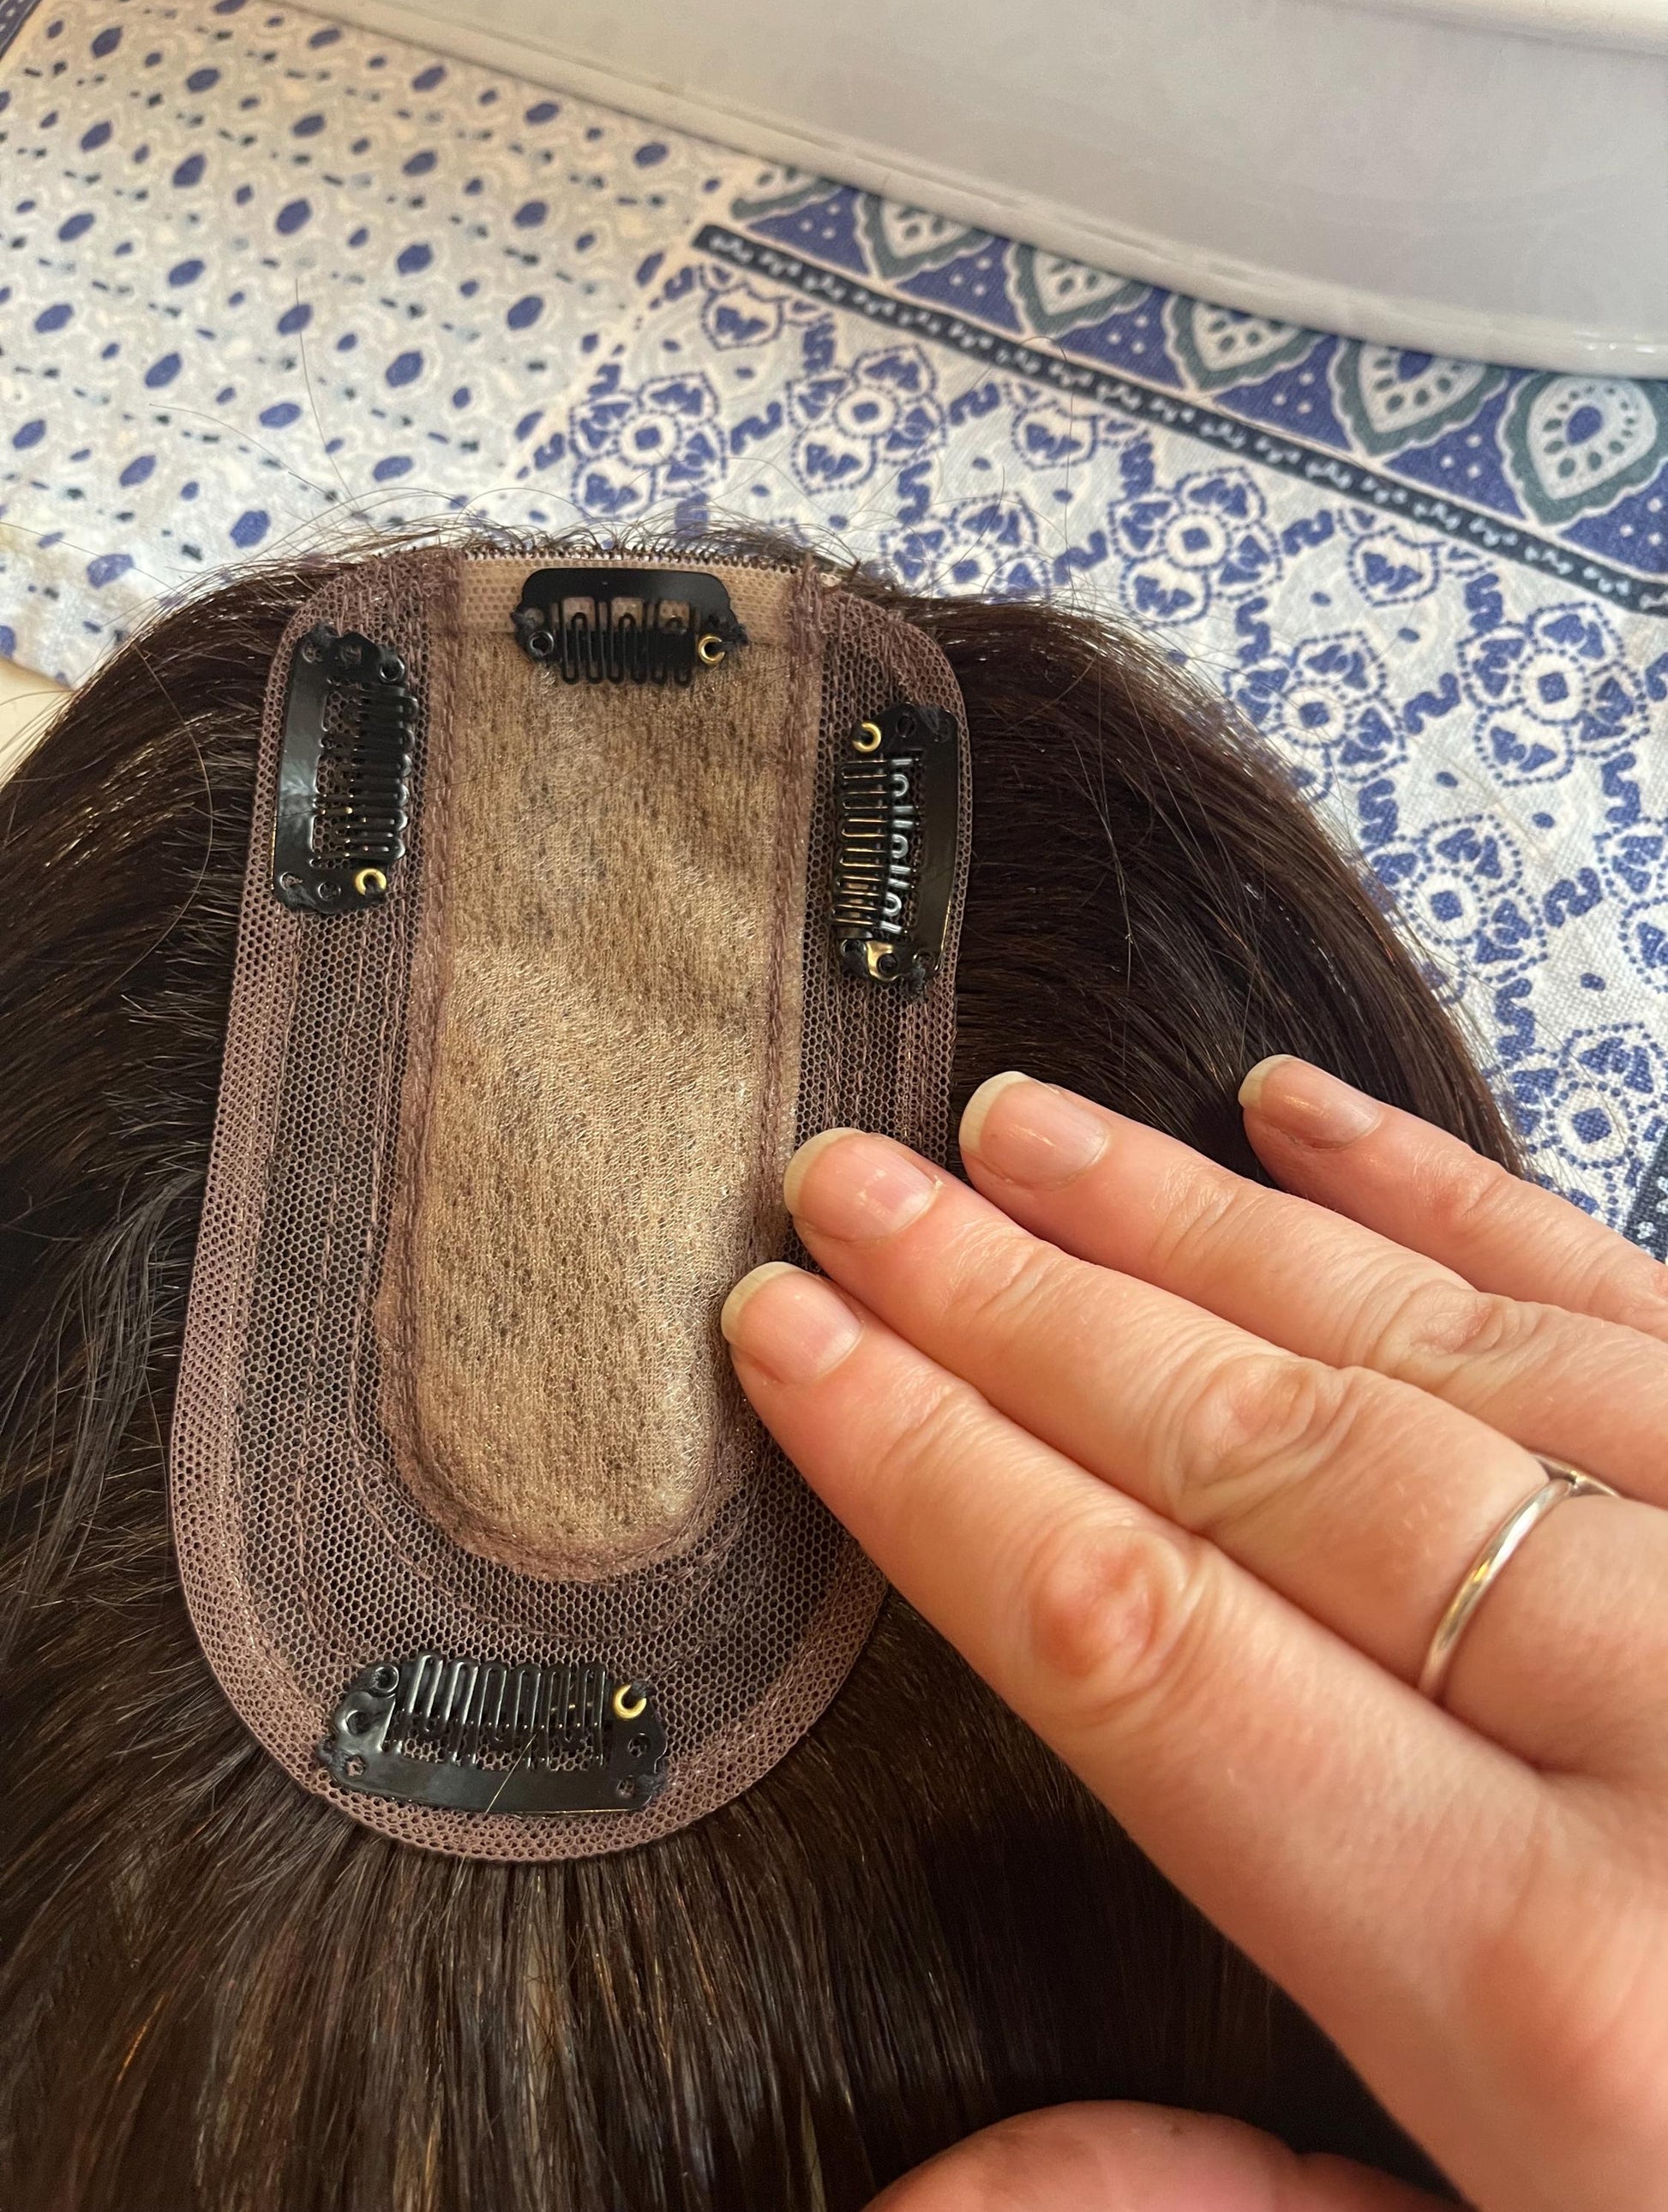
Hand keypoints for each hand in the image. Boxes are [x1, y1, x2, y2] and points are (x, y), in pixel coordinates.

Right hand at [720, 1057, 1667, 2211]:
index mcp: (1563, 1987)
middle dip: (1021, 1304)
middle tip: (848, 1181)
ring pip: (1437, 1343)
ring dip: (1200, 1222)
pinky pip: (1636, 1302)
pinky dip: (1460, 1202)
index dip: (936, 1469)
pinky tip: (1310, 1116)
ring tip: (1022, 1130)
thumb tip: (918, 2187)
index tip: (791, 1338)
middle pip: (1265, 1453)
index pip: (1148, 1642)